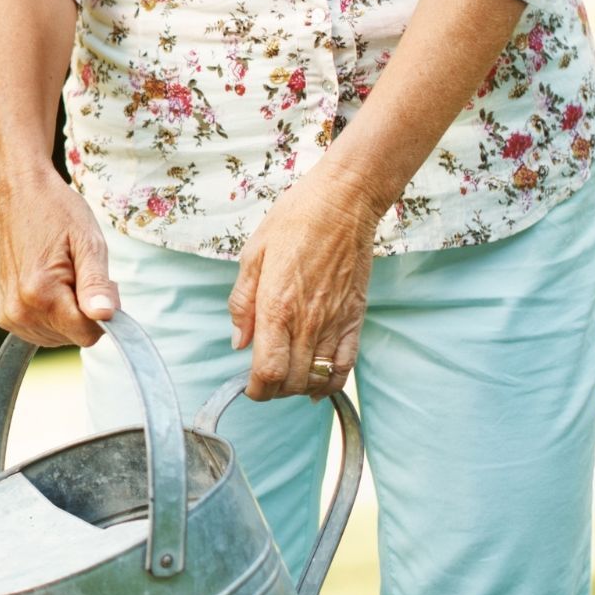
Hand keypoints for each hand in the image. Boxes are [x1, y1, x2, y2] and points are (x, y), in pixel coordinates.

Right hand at [0, 171, 119, 347]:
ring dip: (67, 315)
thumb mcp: (87, 241)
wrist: (16, 198)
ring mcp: (8, 316)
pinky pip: (41, 333)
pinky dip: (51, 316)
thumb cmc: (57, 214)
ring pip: (59, 338)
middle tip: (78, 273)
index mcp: (42, 293)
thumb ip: (96, 283)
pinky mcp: (3, 316)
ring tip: (61, 277)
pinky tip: (47, 287)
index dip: (102, 310)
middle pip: (74, 337)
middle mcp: (20, 310)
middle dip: (85, 312)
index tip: (99, 283)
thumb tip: (105, 316)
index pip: (88, 334)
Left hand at [227, 169, 382, 400]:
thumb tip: (238, 341)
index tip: (248, 387)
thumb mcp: (252, 256)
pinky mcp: (356, 319)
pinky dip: (332, 383)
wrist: (343, 203)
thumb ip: (242, 303)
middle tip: (264, 380)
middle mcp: (307, 322)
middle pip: (291, 383)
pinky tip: (318, 385)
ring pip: (318, 379)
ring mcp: (335, 323)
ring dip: (299, 388)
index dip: (255, 390)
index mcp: (275, 308)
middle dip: (274, 391)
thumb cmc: (294, 222)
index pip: (267, 372)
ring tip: (287, 378)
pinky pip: (346, 366)